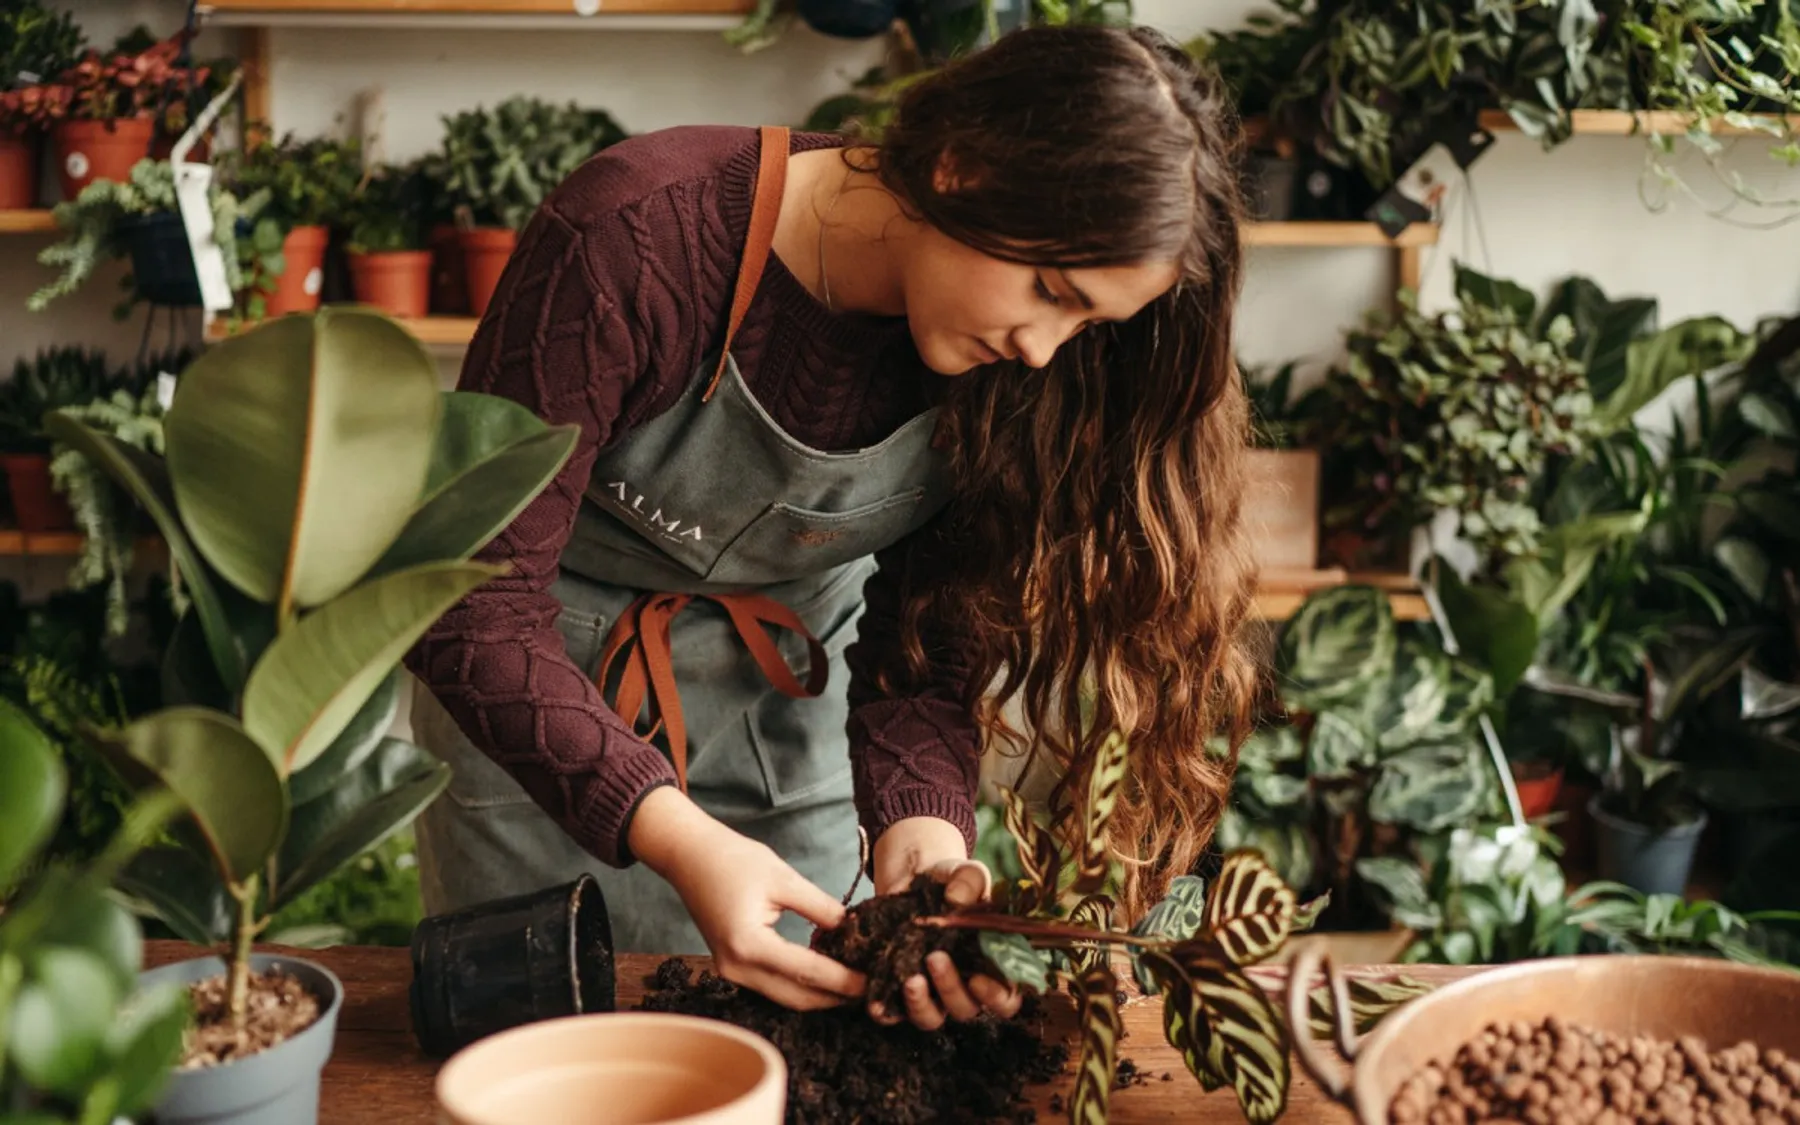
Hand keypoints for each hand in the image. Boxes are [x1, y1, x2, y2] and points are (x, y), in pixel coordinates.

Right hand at [629, 787, 864, 1010]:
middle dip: (836, 996)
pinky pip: (773, 986)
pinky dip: (801, 984)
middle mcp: (736, 968)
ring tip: (855, 983)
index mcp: (749, 945)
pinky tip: (826, 973)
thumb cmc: (733, 859)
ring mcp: (731, 972)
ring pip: (785, 996)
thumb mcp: (784, 879)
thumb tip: (856, 930)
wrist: (688, 855)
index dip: (844, 980)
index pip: (808, 972)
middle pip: (797, 997)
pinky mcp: (732, 968)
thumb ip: (822, 908)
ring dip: (820, 994)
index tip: (874, 981)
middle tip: (873, 988)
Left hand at [868, 818, 1023, 1030]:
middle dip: (951, 989)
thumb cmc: (952, 882)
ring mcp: (931, 993)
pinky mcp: (898, 990)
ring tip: (909, 979)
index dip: (996, 997)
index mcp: (991, 964)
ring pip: (931, 1017)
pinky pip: (892, 1012)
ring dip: (921, 1005)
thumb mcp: (965, 874)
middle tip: (935, 958)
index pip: (1005, 998)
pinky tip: (874, 997)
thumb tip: (957, 898)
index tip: (978, 979)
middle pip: (966, 1008)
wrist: (915, 879)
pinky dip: (884, 1010)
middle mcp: (964, 986)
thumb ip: (970, 881)